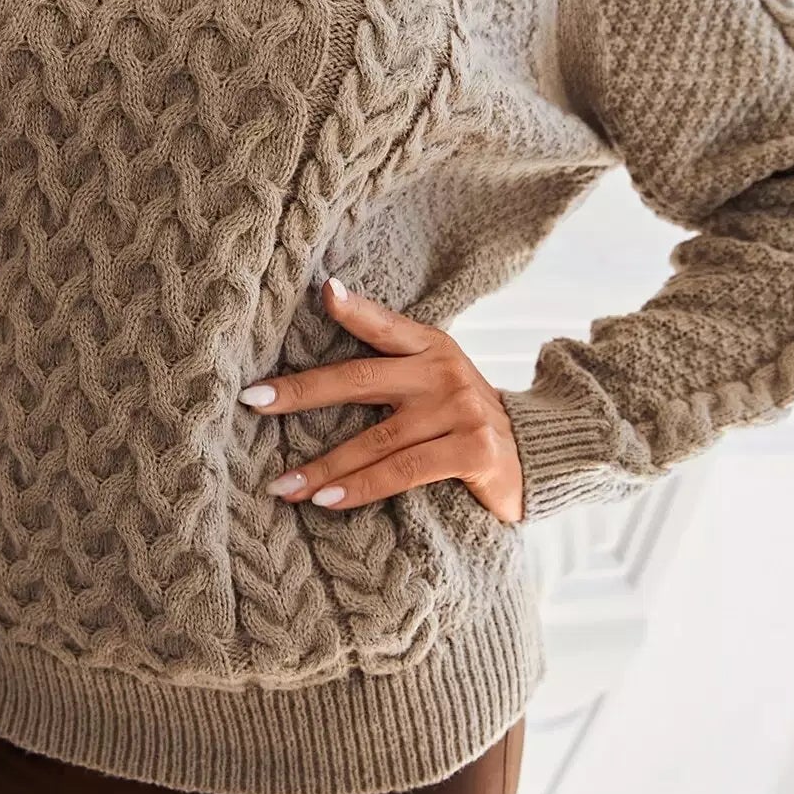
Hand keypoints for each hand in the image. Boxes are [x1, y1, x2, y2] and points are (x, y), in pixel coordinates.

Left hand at [240, 276, 525, 524]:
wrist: (539, 458)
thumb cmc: (465, 421)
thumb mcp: (435, 382)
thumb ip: (392, 366)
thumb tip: (324, 345)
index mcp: (431, 346)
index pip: (384, 326)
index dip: (355, 308)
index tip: (323, 292)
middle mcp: (445, 372)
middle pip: (360, 380)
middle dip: (302, 392)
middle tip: (254, 401)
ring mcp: (460, 411)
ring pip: (375, 439)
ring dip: (323, 466)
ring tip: (282, 486)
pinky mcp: (473, 452)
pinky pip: (402, 471)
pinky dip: (360, 488)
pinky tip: (328, 501)